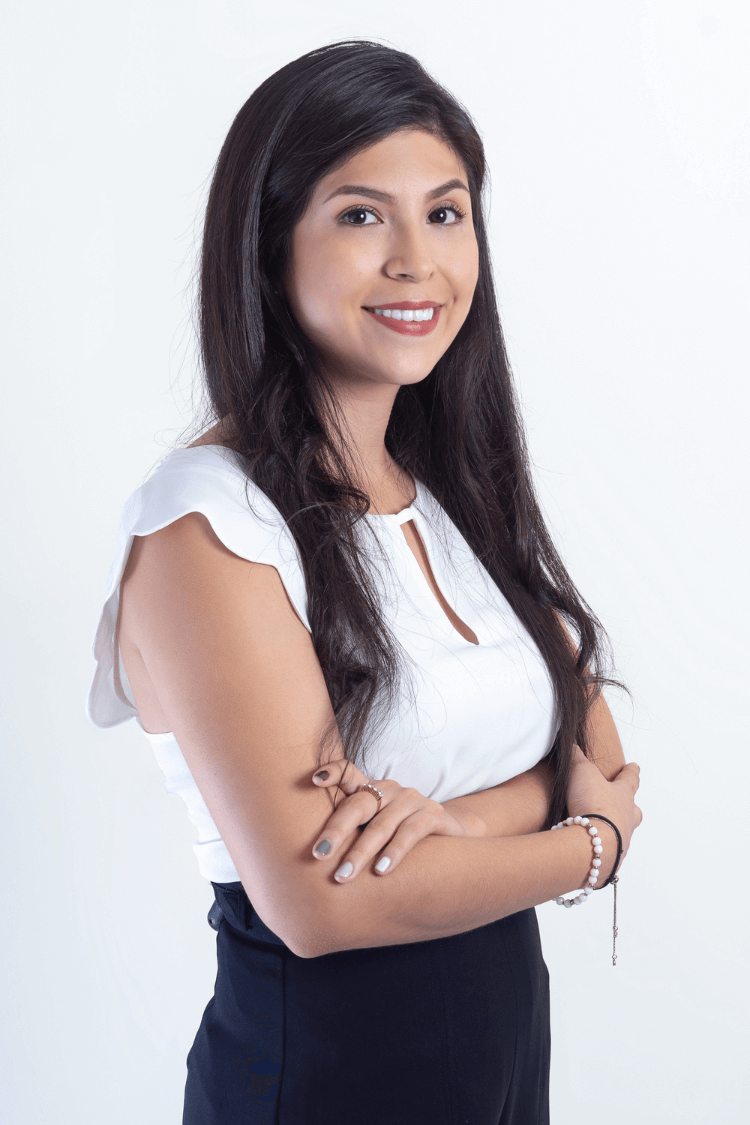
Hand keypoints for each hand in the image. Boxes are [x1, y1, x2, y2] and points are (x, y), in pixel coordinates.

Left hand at [310, 758, 480, 881]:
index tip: (314, 780)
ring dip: (361, 852)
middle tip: (318, 854)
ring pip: (381, 825)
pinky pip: (410, 833)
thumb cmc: (401, 833)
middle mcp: (389, 789)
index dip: (333, 773)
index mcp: (371, 789)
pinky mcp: (433, 814)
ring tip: (344, 875)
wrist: (450, 835)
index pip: (349, 773)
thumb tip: (312, 857)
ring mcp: (411, 800)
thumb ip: (351, 830)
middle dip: (336, 831)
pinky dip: (394, 852)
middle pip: (358, 805)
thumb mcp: (374, 826)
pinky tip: (381, 870)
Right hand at [566, 745, 642, 871]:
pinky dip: (601, 849)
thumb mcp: (581, 771)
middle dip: (631, 807)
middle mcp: (626, 819)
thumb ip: (576, 757)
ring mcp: (621, 841)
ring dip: (615, 830)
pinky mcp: (610, 859)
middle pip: (634, 811)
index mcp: (623, 796)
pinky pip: (608, 852)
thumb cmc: (593, 804)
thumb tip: (571, 743)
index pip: (630, 779)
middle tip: (628, 806)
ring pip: (623, 834)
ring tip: (603, 830)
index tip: (635, 766)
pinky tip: (592, 848)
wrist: (593, 842)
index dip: (631, 772)